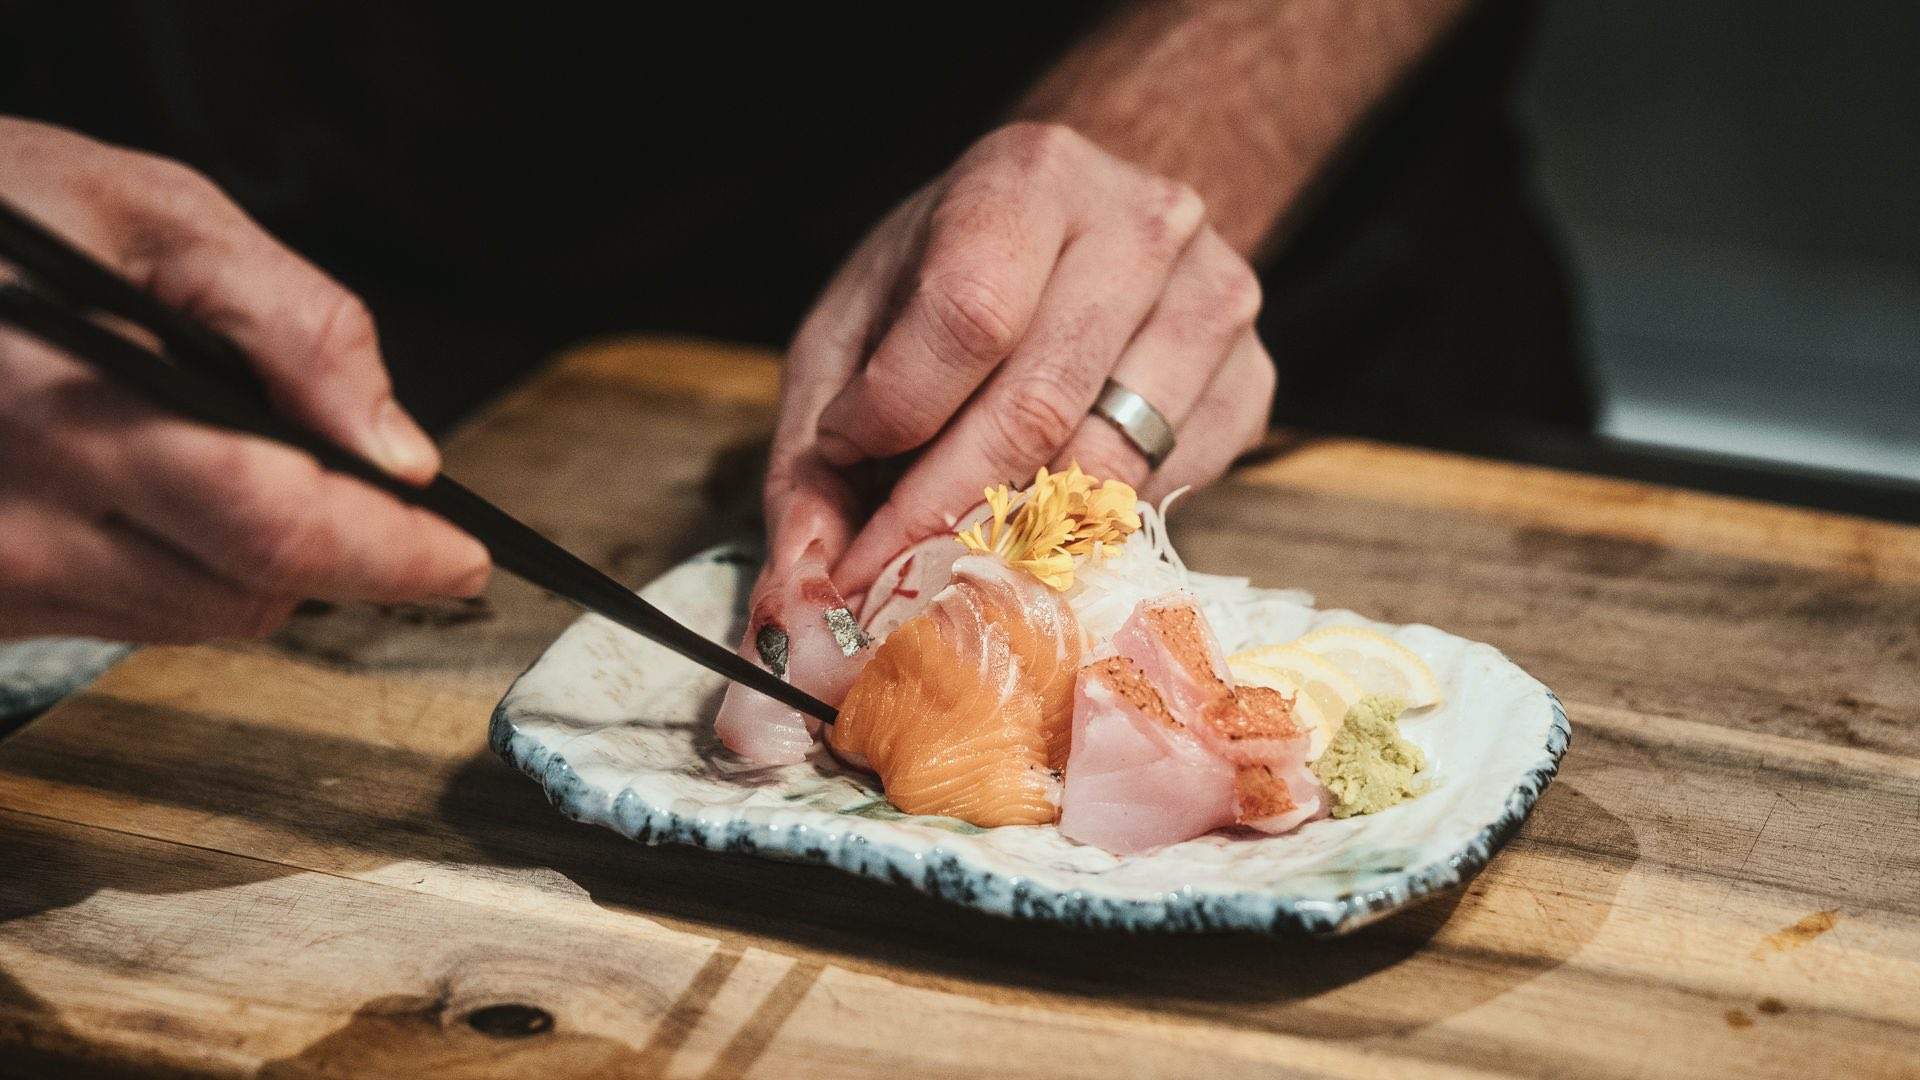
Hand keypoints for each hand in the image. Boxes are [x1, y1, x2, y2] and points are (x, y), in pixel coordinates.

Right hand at [0, 117, 489, 642]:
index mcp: (78, 416)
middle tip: (345, 477)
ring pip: (194, 618)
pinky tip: (144, 484)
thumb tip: (398, 452)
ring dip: (246, 556)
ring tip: (209, 448)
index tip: (468, 557)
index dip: (397, 558)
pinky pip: (120, 616)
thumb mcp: (151, 216)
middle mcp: (23, 526)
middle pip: (254, 596)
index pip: (282, 536)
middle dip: (330, 547)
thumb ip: (294, 328)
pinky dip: (169, 562)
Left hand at [766, 122, 1275, 595]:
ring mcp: (1216, 301)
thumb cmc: (954, 278)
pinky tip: (1044, 520)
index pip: (969, 313)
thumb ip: (814, 454)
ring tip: (956, 560)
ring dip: (1017, 538)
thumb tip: (803, 595)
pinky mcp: (1255, 380)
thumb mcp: (857, 329)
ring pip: (1109, 467)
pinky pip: (1165, 494)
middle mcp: (1142, 223)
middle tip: (887, 583)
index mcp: (1028, 176)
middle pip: (1038, 407)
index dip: (897, 421)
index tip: (848, 483)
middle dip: (944, 517)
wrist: (1089, 230)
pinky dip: (1090, 533)